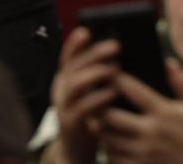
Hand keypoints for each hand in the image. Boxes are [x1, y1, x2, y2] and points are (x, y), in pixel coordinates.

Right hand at [49, 27, 120, 163]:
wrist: (77, 151)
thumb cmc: (92, 116)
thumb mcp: (93, 92)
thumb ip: (101, 74)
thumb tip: (121, 53)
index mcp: (67, 79)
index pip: (68, 56)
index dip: (75, 43)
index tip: (87, 30)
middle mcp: (62, 90)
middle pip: (73, 66)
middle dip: (94, 53)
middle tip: (115, 46)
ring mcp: (63, 107)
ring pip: (74, 84)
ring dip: (96, 73)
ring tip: (114, 69)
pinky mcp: (70, 124)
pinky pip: (81, 109)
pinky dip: (97, 98)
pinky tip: (112, 93)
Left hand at [100, 60, 182, 163]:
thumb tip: (167, 62)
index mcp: (164, 112)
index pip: (132, 90)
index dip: (118, 79)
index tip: (112, 73)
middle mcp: (150, 132)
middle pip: (111, 116)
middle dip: (102, 106)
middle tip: (100, 100)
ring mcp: (142, 153)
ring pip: (108, 138)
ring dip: (103, 128)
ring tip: (103, 120)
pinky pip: (113, 157)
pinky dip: (110, 148)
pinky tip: (113, 141)